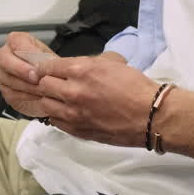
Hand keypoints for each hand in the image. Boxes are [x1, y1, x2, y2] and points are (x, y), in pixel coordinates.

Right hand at [0, 32, 56, 117]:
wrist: (51, 86)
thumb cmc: (49, 68)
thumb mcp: (52, 59)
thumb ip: (47, 60)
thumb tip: (47, 64)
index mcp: (17, 41)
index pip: (16, 41)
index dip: (28, 52)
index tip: (39, 62)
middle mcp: (6, 54)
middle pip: (4, 58)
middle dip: (21, 69)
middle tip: (36, 77)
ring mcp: (2, 73)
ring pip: (7, 78)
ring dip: (26, 85)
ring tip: (42, 88)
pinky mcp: (5, 90)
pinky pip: (11, 93)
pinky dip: (26, 95)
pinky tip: (38, 95)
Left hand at [35, 54, 160, 146]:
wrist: (150, 115)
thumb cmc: (135, 87)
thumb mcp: (110, 63)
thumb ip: (86, 64)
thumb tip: (71, 67)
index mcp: (81, 71)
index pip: (47, 67)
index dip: (44, 68)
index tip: (45, 70)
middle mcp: (72, 91)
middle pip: (43, 85)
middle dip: (46, 82)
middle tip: (53, 83)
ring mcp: (73, 114)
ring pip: (45, 104)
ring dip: (50, 100)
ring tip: (59, 98)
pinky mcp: (77, 130)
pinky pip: (55, 122)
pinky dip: (57, 115)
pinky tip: (66, 112)